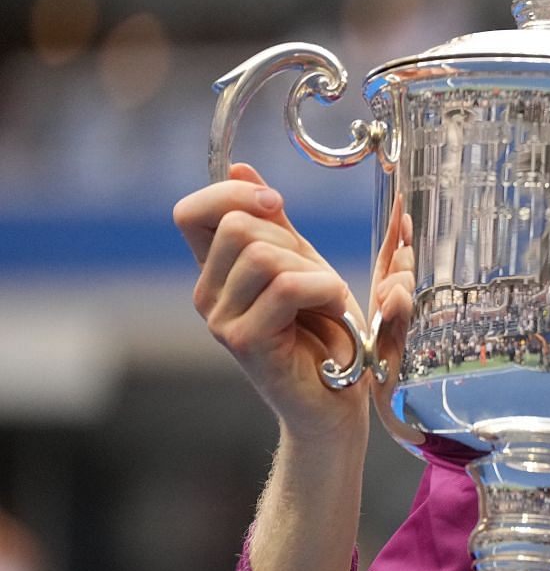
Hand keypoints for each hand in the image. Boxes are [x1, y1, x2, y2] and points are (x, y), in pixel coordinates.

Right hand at [173, 163, 389, 442]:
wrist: (337, 402)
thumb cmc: (326, 335)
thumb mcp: (303, 264)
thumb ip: (274, 223)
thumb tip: (239, 168)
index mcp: (217, 272)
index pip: (191, 212)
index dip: (231, 194)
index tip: (276, 204)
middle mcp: (208, 295)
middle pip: (237, 226)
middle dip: (293, 242)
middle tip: (317, 281)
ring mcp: (221, 320)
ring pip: (263, 254)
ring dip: (314, 270)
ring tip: (327, 301)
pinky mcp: (245, 342)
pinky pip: (287, 287)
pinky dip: (323, 290)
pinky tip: (331, 312)